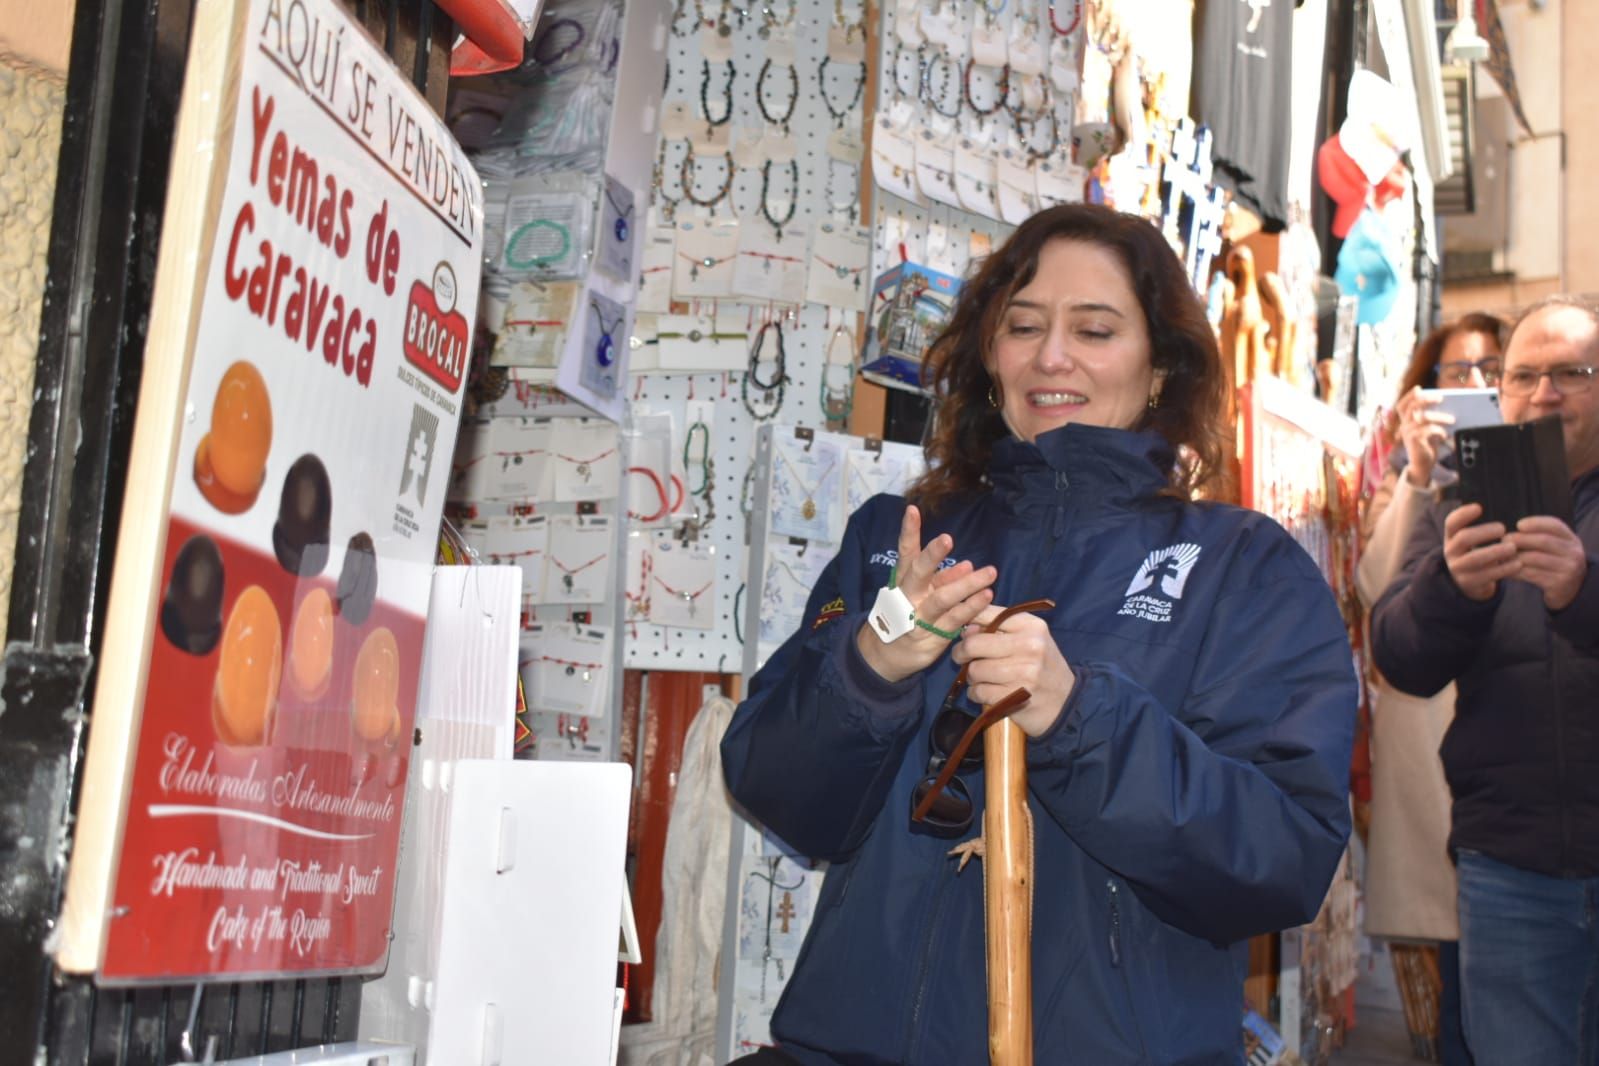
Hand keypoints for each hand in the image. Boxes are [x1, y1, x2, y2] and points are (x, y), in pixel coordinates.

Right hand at [856, 505, 996, 683]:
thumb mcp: (921, 593)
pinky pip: (954, 619)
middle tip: (947, 539)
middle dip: (932, 555)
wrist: (888, 654)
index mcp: (904, 580)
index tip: (912, 510)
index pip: (905, 553)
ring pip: (941, 598)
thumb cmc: (908, 614)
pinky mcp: (932, 635)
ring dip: (966, 584)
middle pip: (919, 573)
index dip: (908, 532)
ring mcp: (919, 616)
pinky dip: (971, 608)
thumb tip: (967, 565)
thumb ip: (943, 579)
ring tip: (989, 572)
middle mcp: (908, 597)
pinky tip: (986, 596)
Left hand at [951, 605, 1074, 738]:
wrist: (1066, 701)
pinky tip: (984, 692)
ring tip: (980, 677)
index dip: (968, 624)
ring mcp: (1023, 673)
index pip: (986, 614)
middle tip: (962, 657)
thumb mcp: (1029, 638)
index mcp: (1030, 626)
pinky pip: (978, 691)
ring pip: (974, 670)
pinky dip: (975, 693)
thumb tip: (965, 628)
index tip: (965, 634)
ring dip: (971, 676)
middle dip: (961, 652)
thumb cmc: (1041, 665)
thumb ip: (998, 628)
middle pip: (973, 644)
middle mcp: (1029, 645)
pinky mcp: (1015, 697)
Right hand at [1395, 387, 1451, 488]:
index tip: (1419, 388)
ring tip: (1452, 419)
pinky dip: (1439, 430)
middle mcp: (1404, 425)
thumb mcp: (1429, 429)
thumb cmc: (1427, 445)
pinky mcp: (1414, 441)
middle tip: (1440, 398)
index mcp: (1406, 421)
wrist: (1422, 465)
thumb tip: (1444, 404)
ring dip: (1439, 416)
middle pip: (1410, 407)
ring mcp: (1408, 433)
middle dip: (1425, 400)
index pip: (1402, 405)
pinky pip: (1427, 430)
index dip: (1409, 396)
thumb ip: (1431, 417)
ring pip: (1422, 418)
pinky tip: (1445, 435)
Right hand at [1443, 503, 1517, 600]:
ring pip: (1475, 558)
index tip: (1479, 507)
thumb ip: (1480, 528)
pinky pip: (1487, 575)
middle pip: (1464, 538)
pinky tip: (1518, 563)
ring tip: (1513, 547)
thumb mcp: (1470, 540)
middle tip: (1502, 528)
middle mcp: (1451, 551)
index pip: (1451, 522)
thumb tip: (1503, 507)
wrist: (1467, 582)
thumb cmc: (1475, 553)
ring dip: (1496, 551)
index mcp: (1451, 537)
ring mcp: (1458, 568)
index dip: (1463, 514)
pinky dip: (1504, 568)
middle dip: (1484, 532)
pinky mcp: (1470, 582)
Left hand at [1507, 516, 1588, 610]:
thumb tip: (1510, 533)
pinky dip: (1514, 571)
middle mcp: (1573, 553)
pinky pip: (1531, 574)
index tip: (1519, 525)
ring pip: (1534, 558)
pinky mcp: (1558, 583)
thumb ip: (1539, 537)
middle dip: (1520, 539)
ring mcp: (1567, 569)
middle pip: (1543, 540)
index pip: (1555, 525)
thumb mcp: (1554, 548)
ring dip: (1513, 556)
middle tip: (1503, 540)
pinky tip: (1505, 570)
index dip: (1536, 523)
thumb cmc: (1554, 564)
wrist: (1569, 591)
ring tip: (1501, 556)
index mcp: (1571, 540)